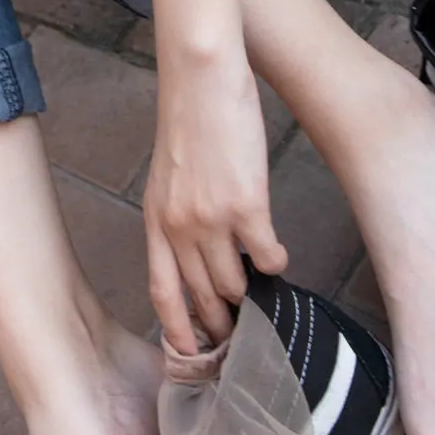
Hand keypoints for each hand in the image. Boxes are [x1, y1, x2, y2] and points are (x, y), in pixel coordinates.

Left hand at [143, 51, 288, 352]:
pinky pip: (267, 257)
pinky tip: (278, 259)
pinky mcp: (247, 207)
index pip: (162, 291)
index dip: (175, 328)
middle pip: (200, 297)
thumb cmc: (187, 122)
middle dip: (218, 323)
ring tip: (261, 295)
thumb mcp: (168, 178)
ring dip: (250, 293)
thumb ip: (177, 216)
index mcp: (155, 221)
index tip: (187, 353)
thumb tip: (200, 251)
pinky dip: (276, 264)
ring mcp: (213, 221)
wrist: (201, 81)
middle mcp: (179, 229)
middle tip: (236, 337)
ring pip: (234, 284)